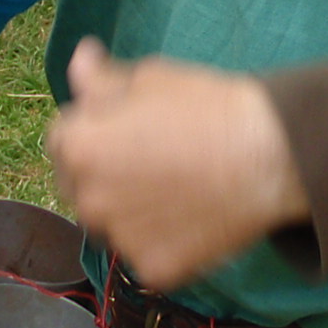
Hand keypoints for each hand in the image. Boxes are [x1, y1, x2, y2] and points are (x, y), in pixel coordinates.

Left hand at [48, 42, 308, 289]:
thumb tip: (80, 58)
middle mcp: (87, 200)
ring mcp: (119, 240)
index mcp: (79, 147)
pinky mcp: (151, 269)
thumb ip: (101, 78)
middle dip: (102, 170)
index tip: (122, 125)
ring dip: (127, 207)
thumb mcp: (151, 77)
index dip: (92, 128)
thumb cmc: (208, 107)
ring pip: (110, 222)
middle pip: (80, 185)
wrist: (267, 156)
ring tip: (173, 184)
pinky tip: (190, 213)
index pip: (60, 139)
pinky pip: (143, 252)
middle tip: (150, 155)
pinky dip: (160, 237)